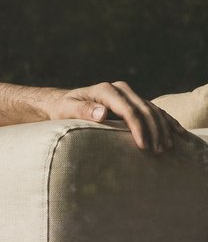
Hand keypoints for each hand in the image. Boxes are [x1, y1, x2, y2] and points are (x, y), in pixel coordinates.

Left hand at [45, 81, 187, 153]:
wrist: (63, 102)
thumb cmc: (63, 108)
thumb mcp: (67, 109)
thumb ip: (83, 110)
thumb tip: (102, 113)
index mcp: (107, 90)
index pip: (129, 110)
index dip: (138, 128)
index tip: (143, 146)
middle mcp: (121, 90)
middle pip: (145, 110)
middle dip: (154, 131)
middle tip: (158, 152)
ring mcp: (129, 95)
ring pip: (153, 110)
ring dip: (162, 129)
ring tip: (166, 148)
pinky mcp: (133, 102)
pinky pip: (154, 111)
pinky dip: (166, 121)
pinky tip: (177, 132)